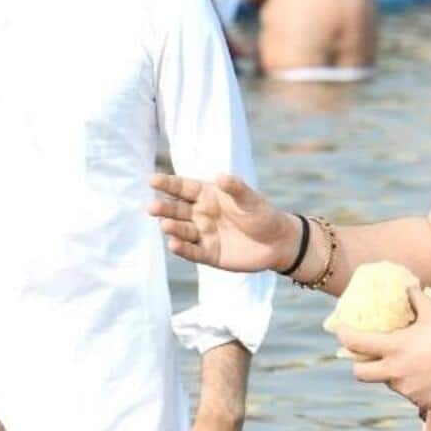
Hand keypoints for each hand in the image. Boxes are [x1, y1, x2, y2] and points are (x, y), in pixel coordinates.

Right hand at [149, 174, 298, 273]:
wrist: (278, 243)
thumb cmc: (262, 215)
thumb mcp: (250, 200)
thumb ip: (235, 189)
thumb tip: (220, 176)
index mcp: (208, 196)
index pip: (183, 188)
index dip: (167, 184)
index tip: (152, 180)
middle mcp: (201, 214)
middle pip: (177, 210)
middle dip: (164, 208)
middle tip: (152, 207)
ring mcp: (203, 235)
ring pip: (182, 231)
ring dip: (172, 228)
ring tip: (166, 225)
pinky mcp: (209, 254)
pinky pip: (192, 252)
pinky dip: (183, 250)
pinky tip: (173, 245)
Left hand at [339, 289, 430, 410]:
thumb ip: (414, 297)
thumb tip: (406, 284)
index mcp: (396, 347)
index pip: (355, 344)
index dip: (344, 335)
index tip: (341, 330)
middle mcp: (397, 372)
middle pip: (360, 374)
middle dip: (358, 365)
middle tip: (365, 356)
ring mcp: (409, 390)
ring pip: (388, 384)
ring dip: (390, 374)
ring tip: (407, 362)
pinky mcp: (423, 403)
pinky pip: (409, 395)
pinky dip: (412, 385)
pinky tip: (426, 375)